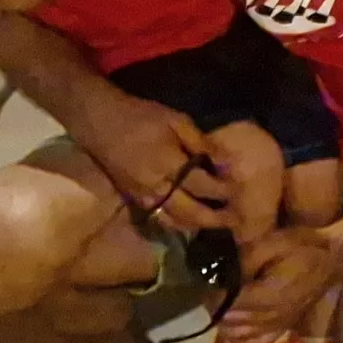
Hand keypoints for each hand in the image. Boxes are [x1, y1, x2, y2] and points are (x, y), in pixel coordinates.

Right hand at [80, 95, 234, 233]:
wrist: (100, 123)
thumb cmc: (141, 117)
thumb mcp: (176, 120)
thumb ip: (201, 143)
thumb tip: (226, 161)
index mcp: (169, 164)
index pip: (204, 185)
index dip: (224, 190)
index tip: (241, 191)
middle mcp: (157, 186)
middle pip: (192, 212)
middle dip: (216, 218)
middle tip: (238, 219)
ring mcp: (144, 197)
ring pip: (176, 221)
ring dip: (199, 225)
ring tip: (219, 225)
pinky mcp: (135, 200)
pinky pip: (161, 219)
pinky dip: (179, 223)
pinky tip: (192, 221)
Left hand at [216, 224, 342, 342]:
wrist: (332, 259)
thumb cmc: (302, 247)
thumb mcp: (271, 243)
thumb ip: (243, 260)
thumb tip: (218, 272)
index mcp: (267, 296)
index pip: (227, 305)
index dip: (213, 294)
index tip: (210, 280)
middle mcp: (271, 318)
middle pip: (229, 322)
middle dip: (216, 306)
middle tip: (215, 288)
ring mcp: (277, 326)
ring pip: (238, 335)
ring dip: (226, 321)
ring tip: (225, 303)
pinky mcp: (282, 328)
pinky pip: (255, 342)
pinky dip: (241, 336)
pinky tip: (238, 322)